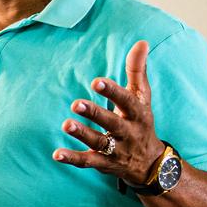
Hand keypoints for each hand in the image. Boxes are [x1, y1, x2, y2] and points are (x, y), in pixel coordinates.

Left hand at [52, 40, 164, 183]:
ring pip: (98, 143)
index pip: (127, 101)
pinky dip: (72, 159)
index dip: (112, 92)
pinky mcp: (104, 164)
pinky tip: (56, 154)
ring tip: (66, 124)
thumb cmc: (141, 122)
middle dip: (95, 113)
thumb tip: (141, 42)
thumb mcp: (143, 97)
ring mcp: (116, 150)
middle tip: (76, 104)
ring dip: (82, 134)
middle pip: (112, 122)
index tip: (96, 82)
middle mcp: (128, 132)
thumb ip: (137, 70)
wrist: (151, 164)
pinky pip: (88, 162)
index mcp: (138, 113)